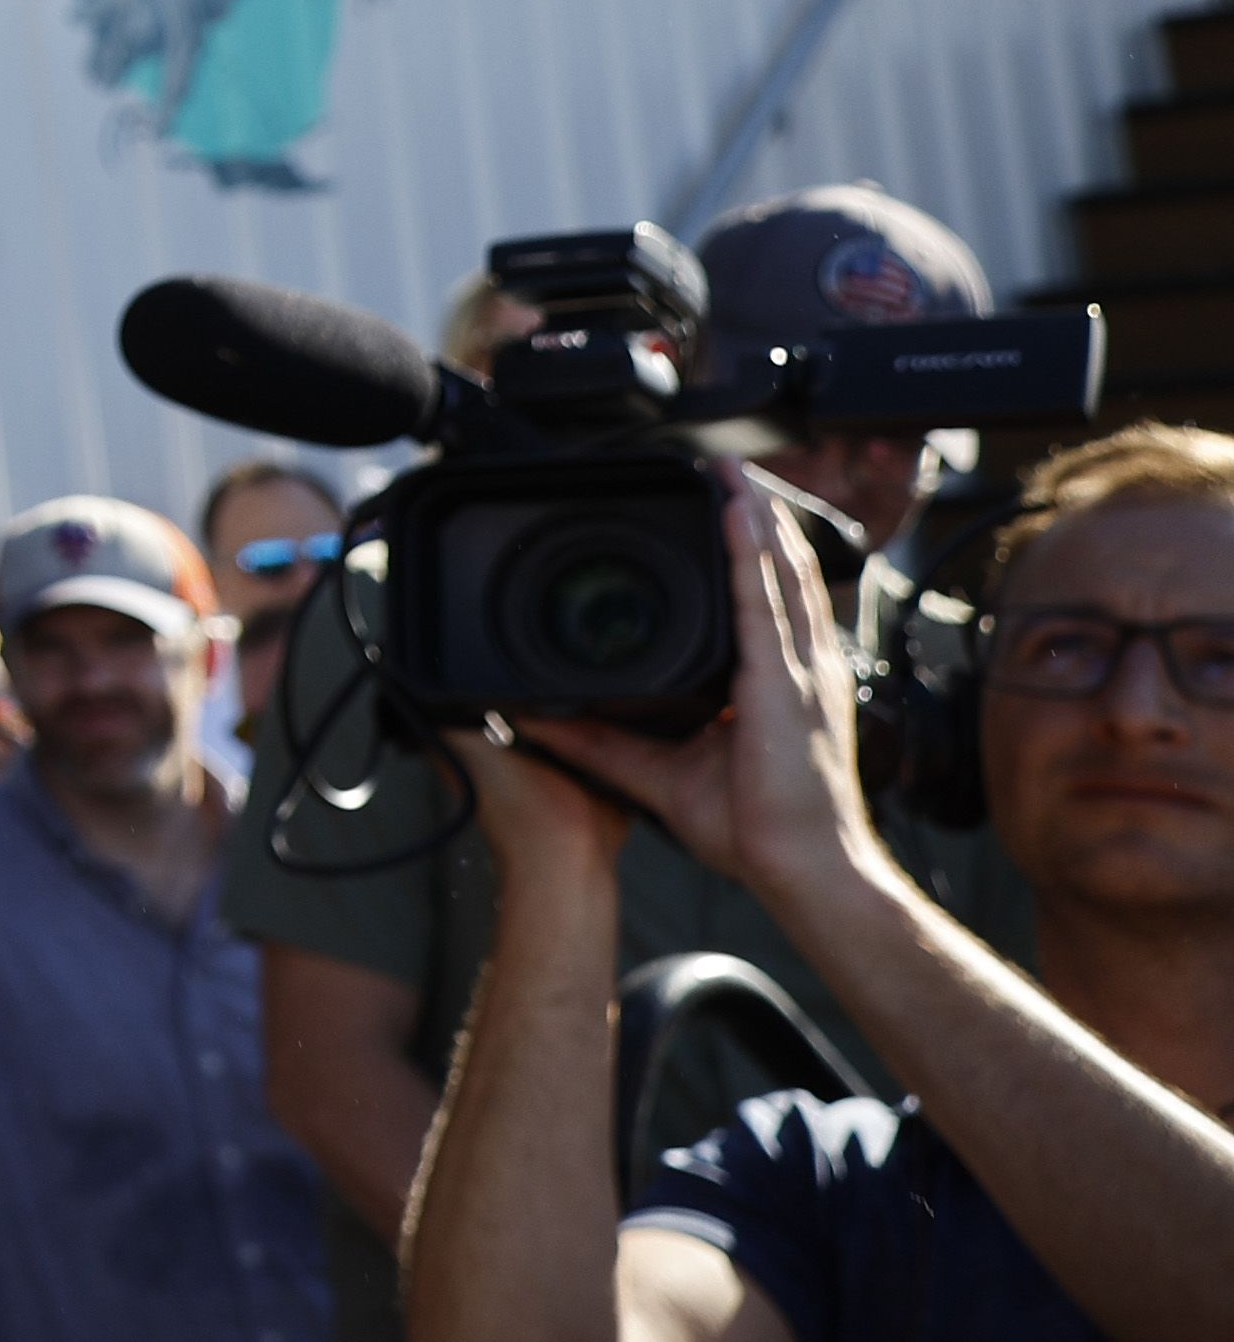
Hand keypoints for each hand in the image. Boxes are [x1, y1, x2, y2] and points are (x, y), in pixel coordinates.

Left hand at [502, 472, 880, 914]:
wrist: (803, 869)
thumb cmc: (756, 829)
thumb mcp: (662, 772)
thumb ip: (602, 740)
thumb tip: (539, 718)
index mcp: (782, 685)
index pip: (771, 604)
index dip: (756, 556)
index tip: (734, 514)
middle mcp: (798, 670)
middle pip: (782, 576)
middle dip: (760, 521)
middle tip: (731, 471)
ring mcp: (798, 673)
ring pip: (780, 576)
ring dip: (756, 519)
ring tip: (734, 473)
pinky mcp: (785, 684)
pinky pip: (766, 604)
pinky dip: (753, 556)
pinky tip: (740, 517)